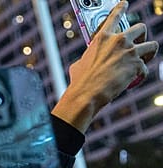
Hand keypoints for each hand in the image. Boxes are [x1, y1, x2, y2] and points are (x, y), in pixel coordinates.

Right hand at [55, 2, 157, 130]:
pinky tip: (133, 81)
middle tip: (139, 44)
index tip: (124, 4)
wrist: (87, 94)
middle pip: (140, 28)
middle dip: (142, 36)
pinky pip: (145, 69)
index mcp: (102, 38)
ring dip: (149, 53)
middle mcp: (118, 41)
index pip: (114, 16)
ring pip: (152, 45)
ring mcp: (129, 52)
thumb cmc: (80, 81)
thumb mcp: (80, 63)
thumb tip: (88, 62)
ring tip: (144, 60)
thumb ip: (89, 57)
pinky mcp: (137, 65)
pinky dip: (140, 75)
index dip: (121, 8)